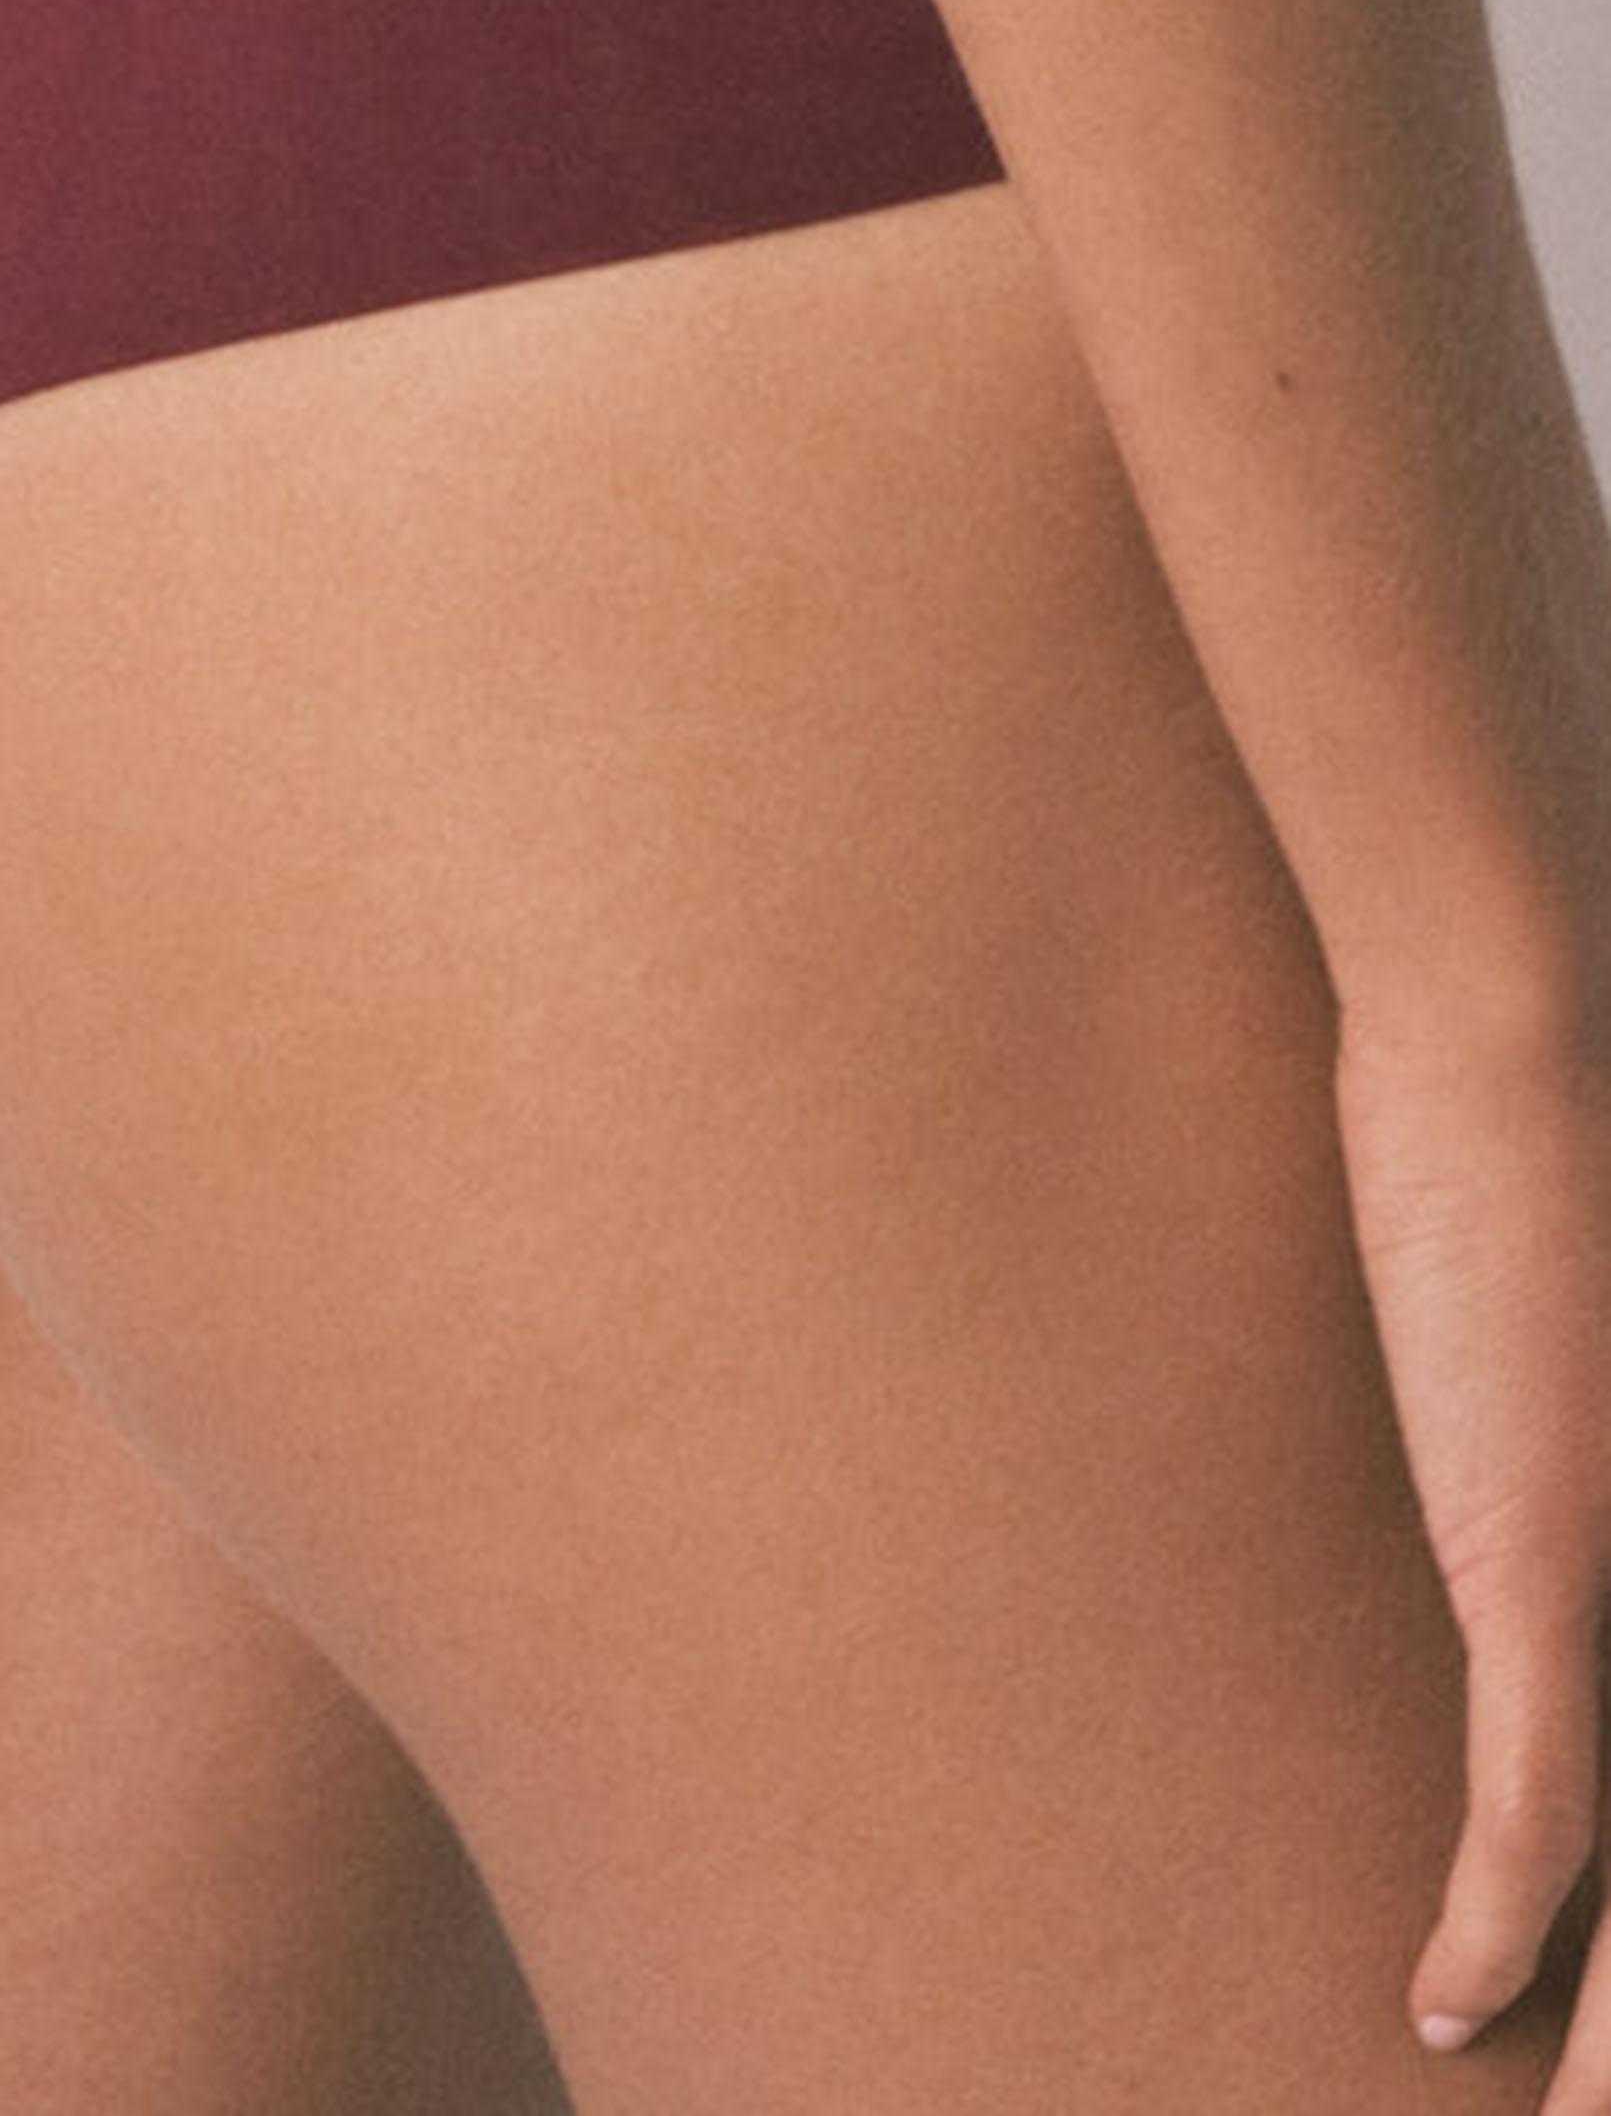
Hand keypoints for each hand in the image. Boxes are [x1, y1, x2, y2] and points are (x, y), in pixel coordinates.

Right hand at [1334, 1012, 1610, 2101]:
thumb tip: (1540, 1418)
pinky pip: (1539, 1816)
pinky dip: (1502, 1934)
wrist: (1526, 1030)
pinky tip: (1444, 2005)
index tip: (1606, 1993)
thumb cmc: (1555, 1120)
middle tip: (1580, 2114)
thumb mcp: (1575, 1311)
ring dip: (1607, 2042)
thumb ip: (1566, 1395)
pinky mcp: (1560, 1575)